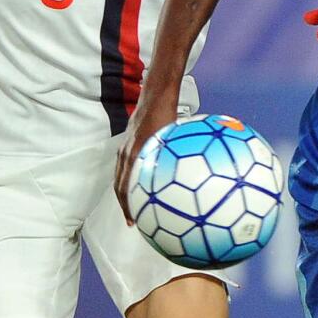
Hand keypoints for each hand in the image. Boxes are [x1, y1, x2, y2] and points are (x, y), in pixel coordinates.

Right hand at [113, 98, 176, 224]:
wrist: (155, 97)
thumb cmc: (165, 114)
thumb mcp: (172, 137)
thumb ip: (180, 156)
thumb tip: (198, 175)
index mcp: (134, 155)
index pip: (124, 186)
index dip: (127, 206)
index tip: (133, 220)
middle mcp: (125, 154)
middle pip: (118, 185)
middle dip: (125, 205)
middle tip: (133, 220)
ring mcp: (125, 149)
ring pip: (120, 176)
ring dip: (126, 193)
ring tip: (135, 207)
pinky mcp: (128, 144)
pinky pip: (125, 167)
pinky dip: (130, 179)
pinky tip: (143, 183)